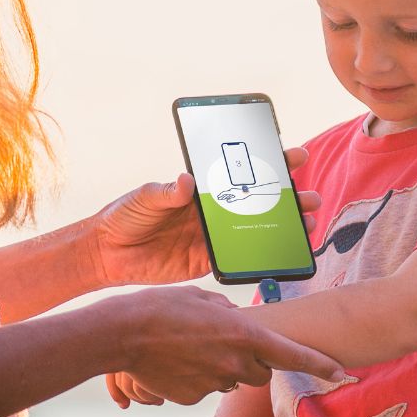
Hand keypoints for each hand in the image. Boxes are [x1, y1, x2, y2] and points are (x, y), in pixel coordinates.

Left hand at [92, 147, 320, 286]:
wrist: (106, 254)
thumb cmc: (123, 216)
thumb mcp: (145, 197)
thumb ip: (166, 191)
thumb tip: (186, 181)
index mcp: (201, 188)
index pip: (239, 172)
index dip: (269, 164)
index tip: (293, 156)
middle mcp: (212, 210)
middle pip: (256, 202)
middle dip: (287, 198)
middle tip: (310, 197)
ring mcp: (212, 236)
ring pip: (255, 230)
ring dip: (282, 227)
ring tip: (307, 224)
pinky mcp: (205, 260)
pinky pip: (238, 259)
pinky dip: (260, 256)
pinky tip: (281, 253)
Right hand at [114, 284, 343, 405]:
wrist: (123, 333)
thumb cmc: (163, 305)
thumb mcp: (204, 296)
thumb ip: (228, 311)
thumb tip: (233, 319)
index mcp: (244, 333)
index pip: (293, 354)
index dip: (320, 365)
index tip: (341, 373)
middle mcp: (235, 361)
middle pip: (261, 371)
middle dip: (254, 362)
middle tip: (227, 343)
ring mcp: (214, 383)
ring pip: (230, 379)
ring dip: (222, 367)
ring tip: (190, 347)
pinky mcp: (192, 398)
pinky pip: (203, 388)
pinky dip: (195, 377)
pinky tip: (174, 361)